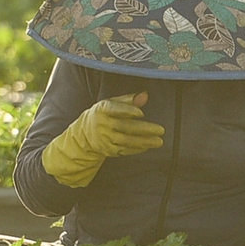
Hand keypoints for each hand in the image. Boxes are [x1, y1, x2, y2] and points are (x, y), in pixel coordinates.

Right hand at [40, 92, 164, 187]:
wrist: (84, 134)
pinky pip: (124, 150)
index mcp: (102, 109)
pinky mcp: (107, 150)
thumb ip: (128, 100)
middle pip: (124, 126)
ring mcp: (103, 139)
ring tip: (159, 141)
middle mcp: (101, 124)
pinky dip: (137, 149)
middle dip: (144, 129)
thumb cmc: (103, 114)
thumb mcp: (111, 103)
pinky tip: (148, 146)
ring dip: (144, 141)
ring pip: (126, 140)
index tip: (141, 113)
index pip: (113, 108)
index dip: (127, 110)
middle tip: (160, 130)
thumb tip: (145, 95)